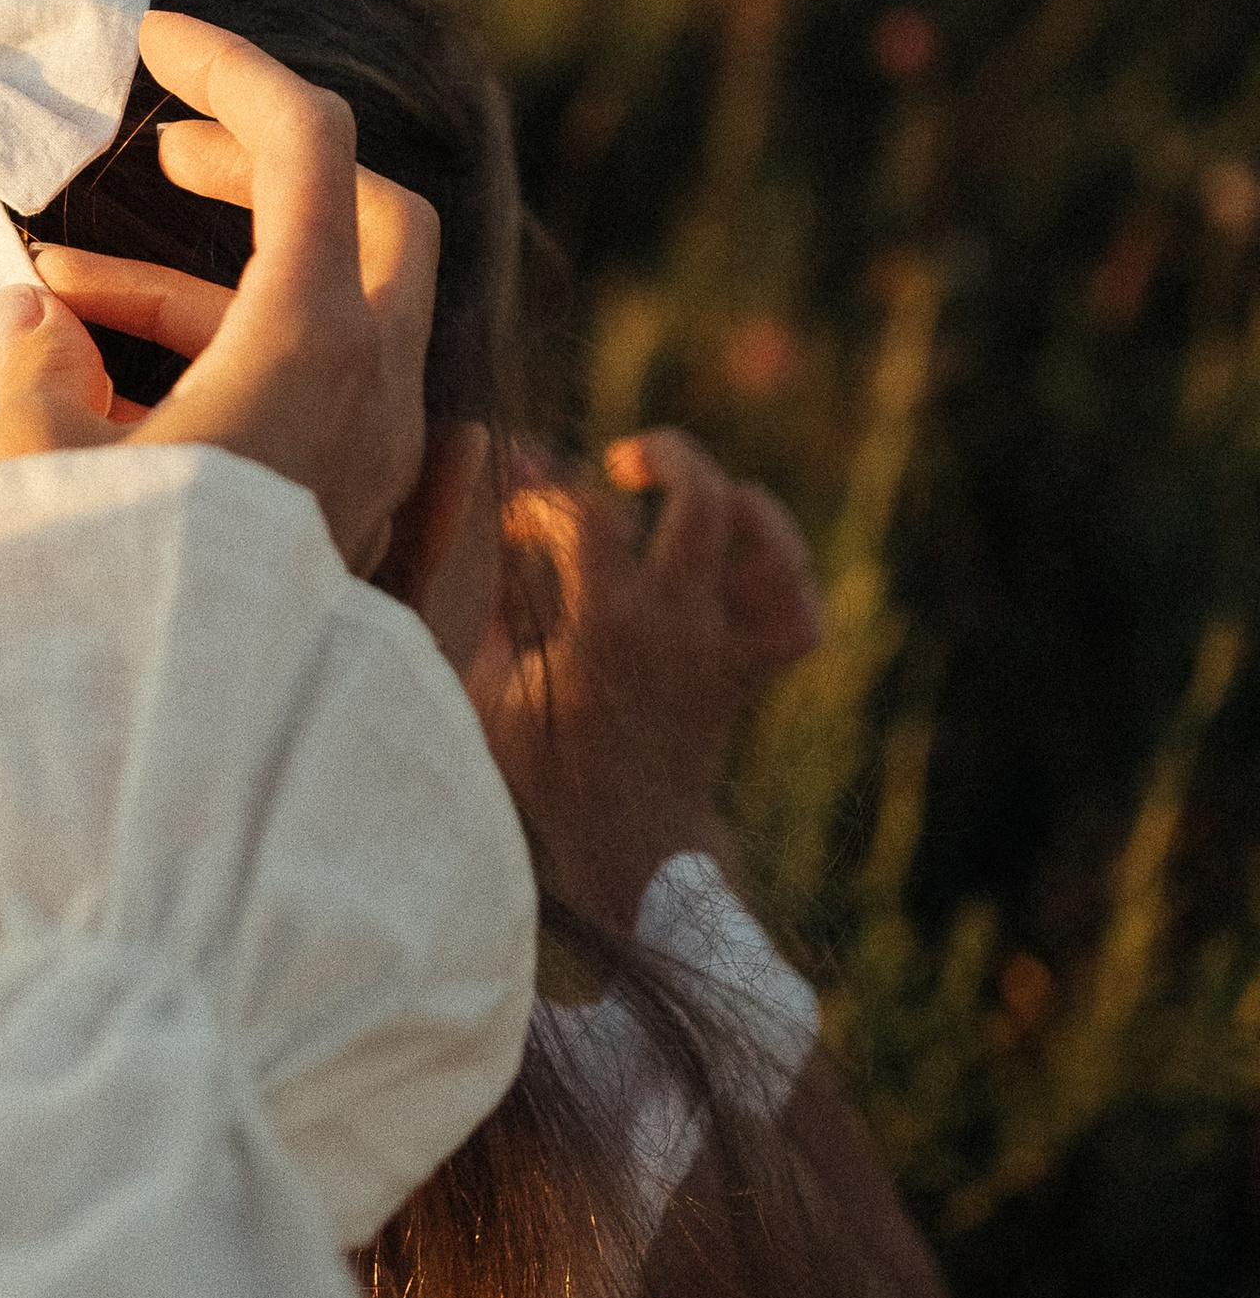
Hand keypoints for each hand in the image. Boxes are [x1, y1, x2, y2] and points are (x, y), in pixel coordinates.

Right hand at [0, 7, 463, 582]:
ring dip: (201, 286)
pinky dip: (219, 366)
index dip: (234, 65)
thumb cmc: (100, 620)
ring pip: (324, 315)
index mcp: (314, 344)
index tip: (151, 39)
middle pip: (366, 214)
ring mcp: (377, 464)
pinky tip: (97, 386)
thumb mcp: (37, 467)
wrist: (170, 808)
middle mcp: (376, 394)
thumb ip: (38, 361)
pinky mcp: (349, 523)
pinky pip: (309, 402)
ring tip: (55, 297)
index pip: (311, 140)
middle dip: (261, 165)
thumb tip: (37, 316)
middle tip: (161, 153)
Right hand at [466, 426, 823, 927]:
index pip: (586, 512)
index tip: (523, 518)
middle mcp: (677, 625)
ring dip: (743, 506)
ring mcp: (724, 648)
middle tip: (625, 465)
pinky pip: (799, 616)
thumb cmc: (547, 765)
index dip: (548, 495)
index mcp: (604, 625)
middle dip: (666, 453)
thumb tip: (504, 506)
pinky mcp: (750, 672)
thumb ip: (501, 588)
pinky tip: (743, 562)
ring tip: (702, 502)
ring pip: (773, 550)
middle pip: (703, 498)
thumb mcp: (497, 677)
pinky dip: (785, 579)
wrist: (628, 844)